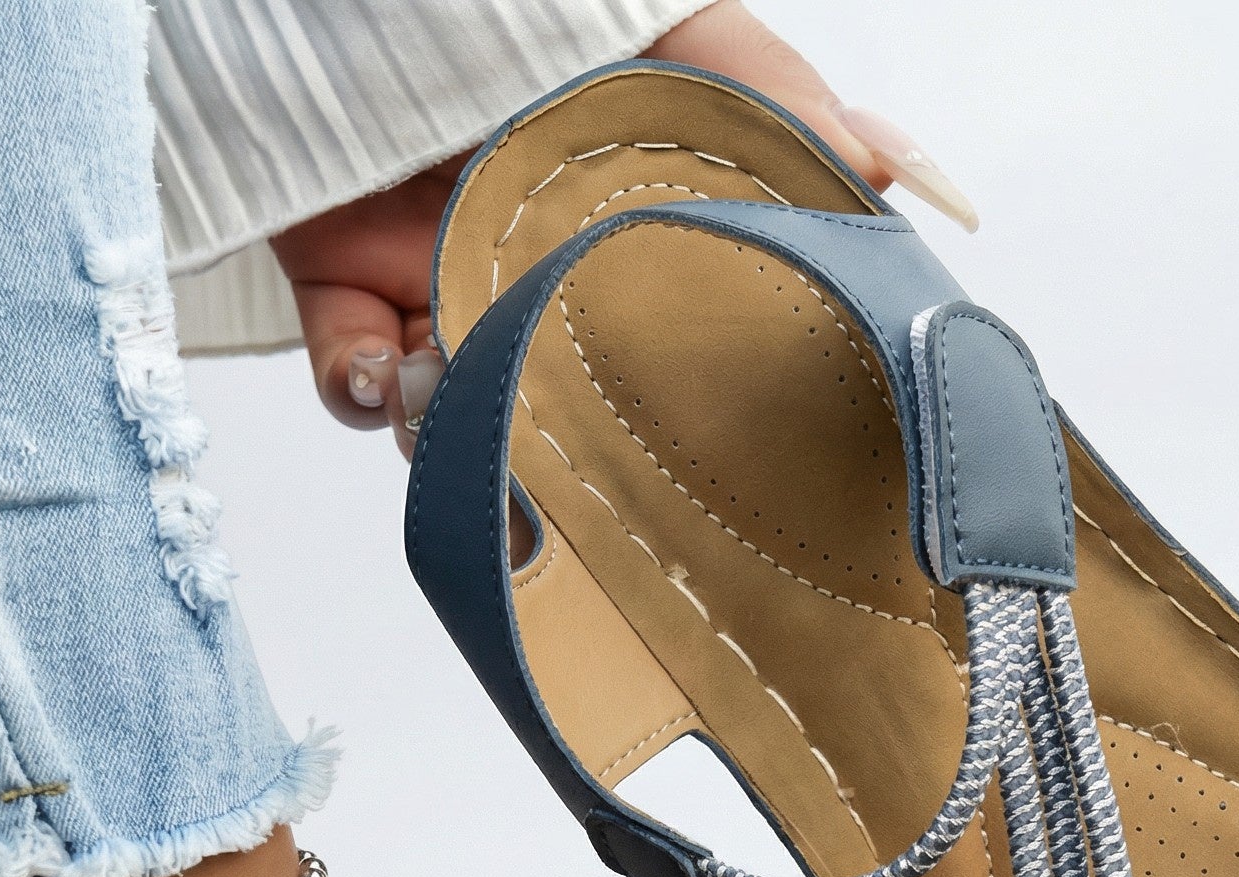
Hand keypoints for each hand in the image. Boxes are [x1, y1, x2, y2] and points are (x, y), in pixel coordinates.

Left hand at [268, 1, 973, 456]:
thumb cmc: (493, 0)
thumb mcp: (673, 31)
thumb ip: (773, 100)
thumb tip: (900, 176)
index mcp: (625, 205)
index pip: (679, 318)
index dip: (696, 385)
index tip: (707, 438)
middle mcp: (540, 255)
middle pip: (576, 388)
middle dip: (578, 444)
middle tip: (582, 467)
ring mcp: (439, 275)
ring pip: (471, 412)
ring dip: (466, 435)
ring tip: (464, 401)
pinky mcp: (338, 284)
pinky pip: (356, 383)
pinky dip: (364, 393)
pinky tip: (381, 368)